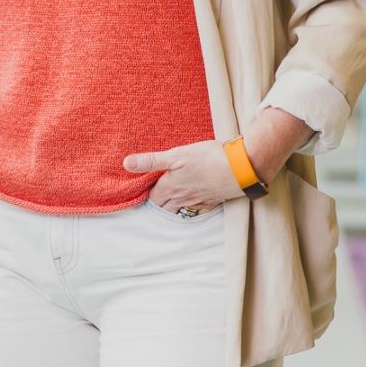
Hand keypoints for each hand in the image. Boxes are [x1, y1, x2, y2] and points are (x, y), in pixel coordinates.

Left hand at [122, 139, 242, 214]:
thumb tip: (126, 164)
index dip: (147, 192)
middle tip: (155, 194)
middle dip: (158, 202)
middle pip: (163, 206)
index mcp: (170, 186)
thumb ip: (151, 161)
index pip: (152, 196)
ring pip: (178, 210)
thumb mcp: (176, 155)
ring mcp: (197, 202)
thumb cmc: (207, 158)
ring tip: (169, 200)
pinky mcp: (211, 202)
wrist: (239, 168)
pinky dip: (189, 210)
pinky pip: (195, 212)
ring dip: (172, 207)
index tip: (145, 187)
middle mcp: (181, 198)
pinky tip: (189, 204)